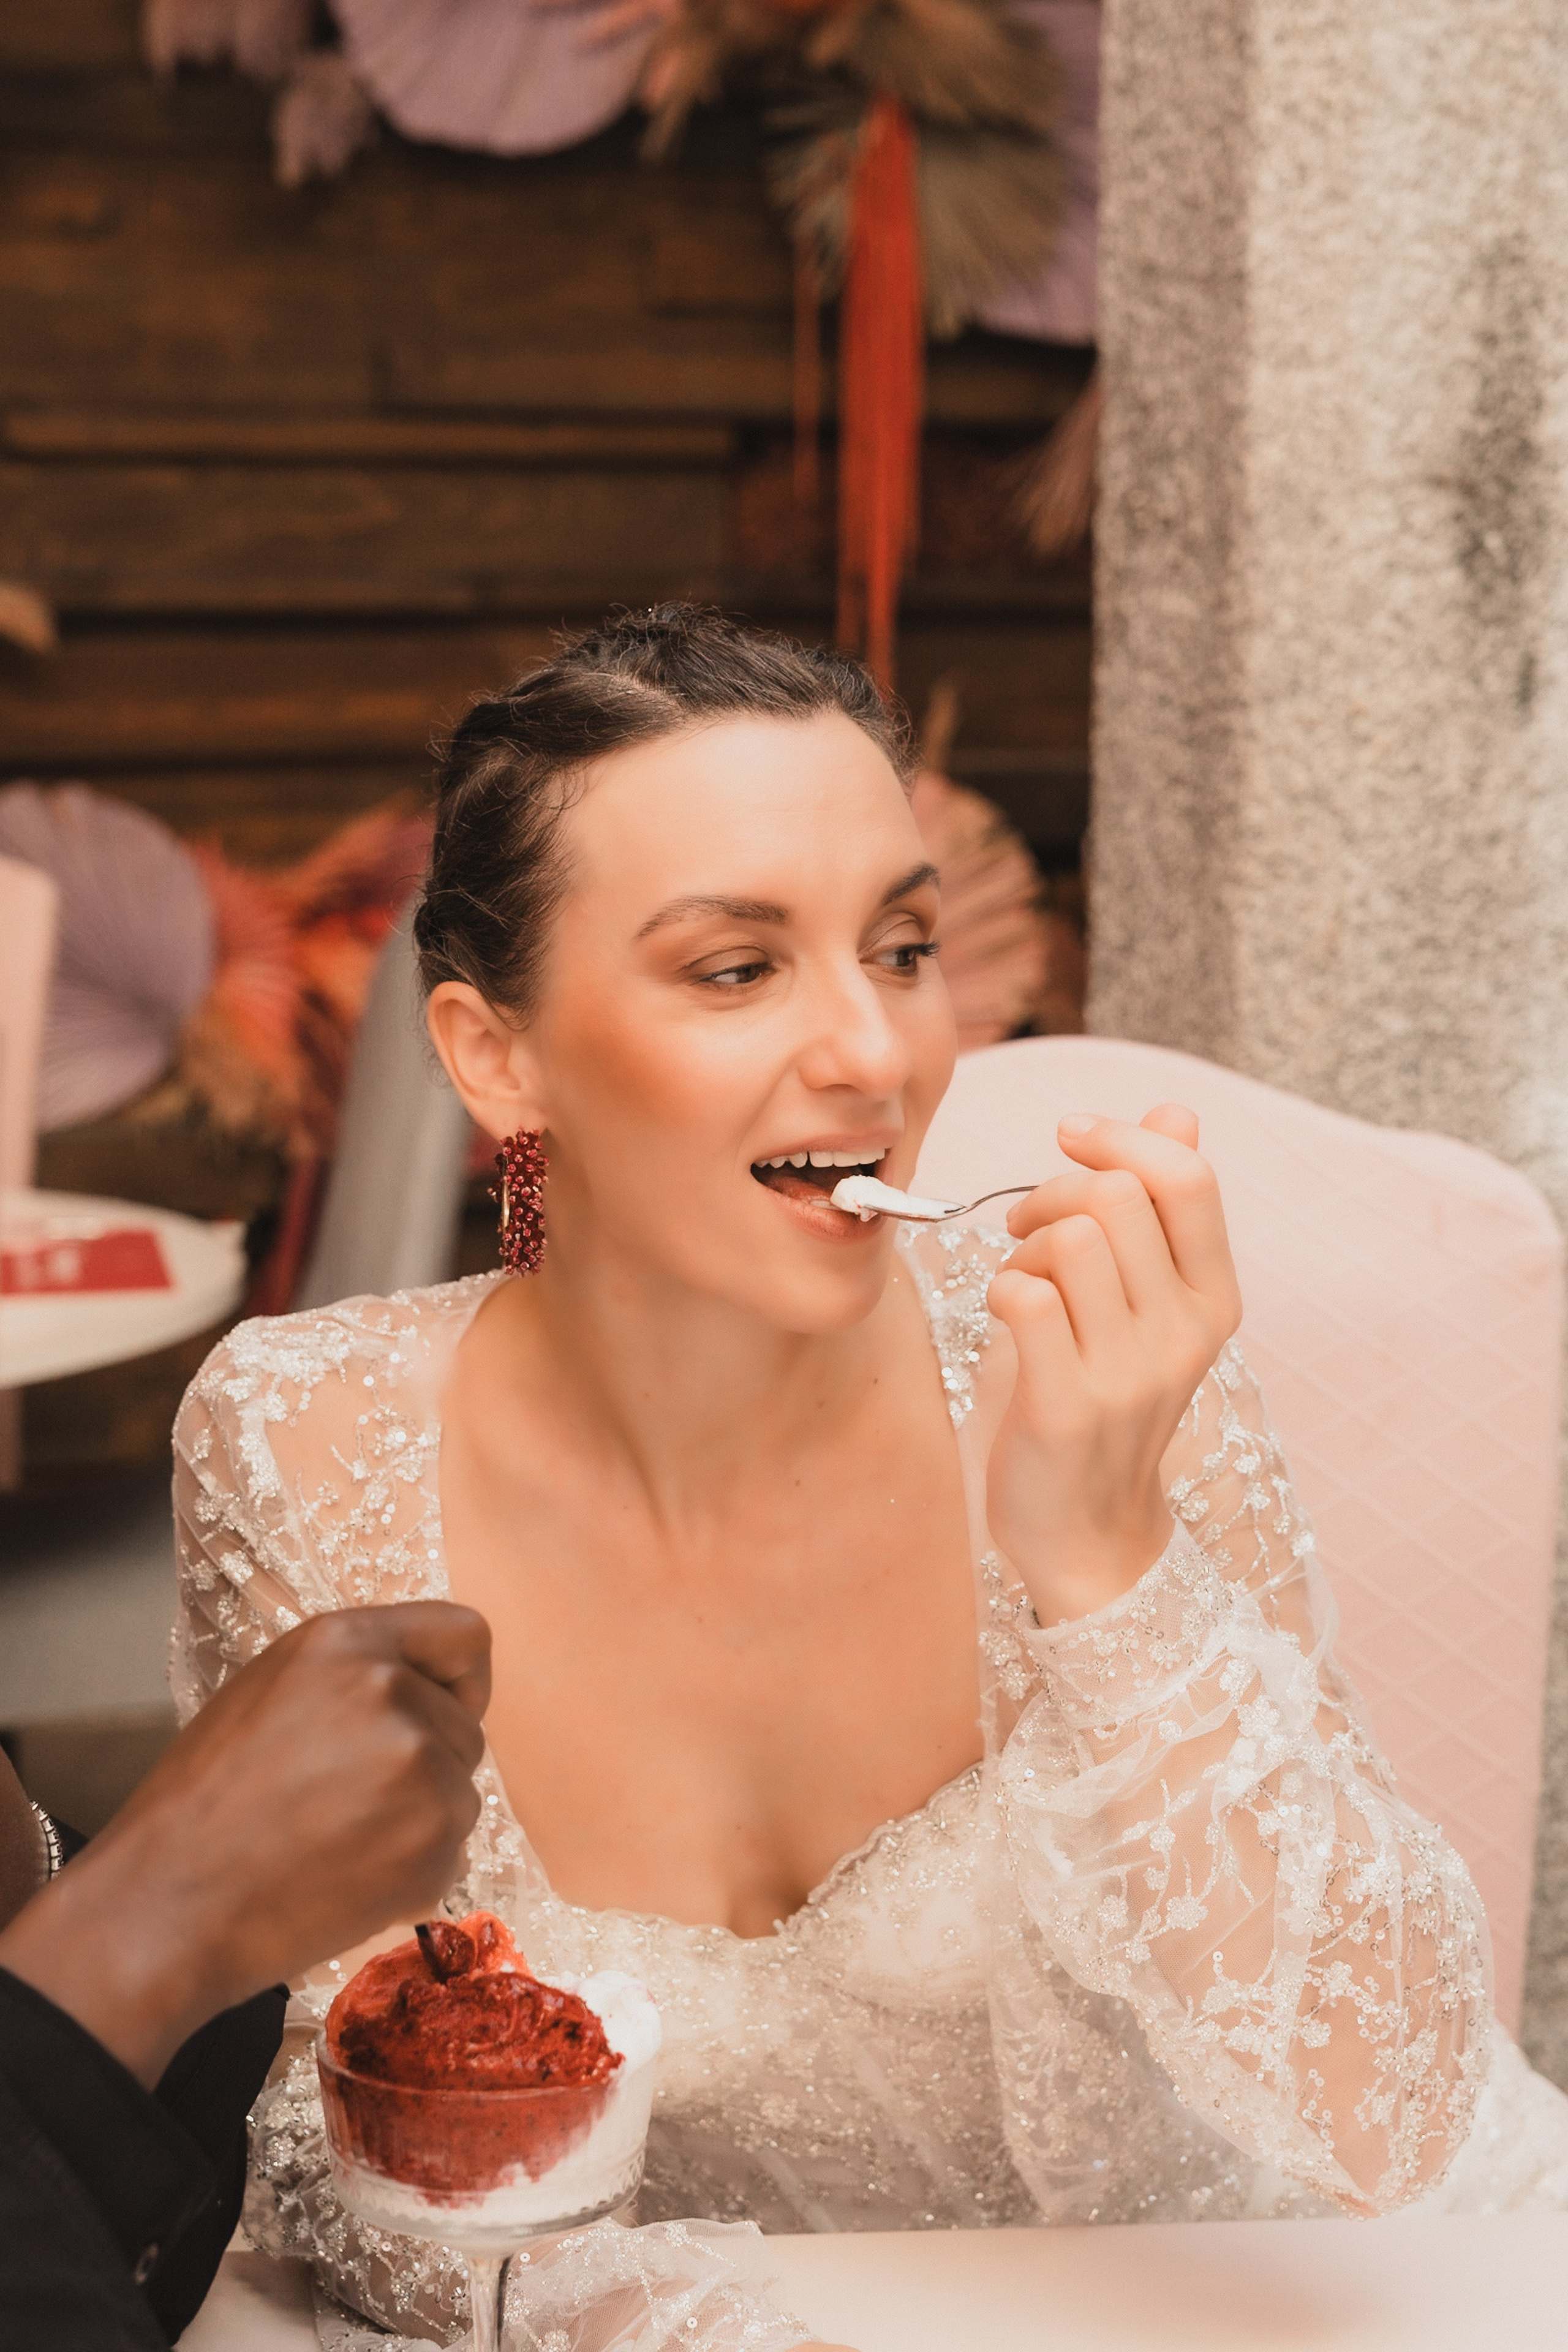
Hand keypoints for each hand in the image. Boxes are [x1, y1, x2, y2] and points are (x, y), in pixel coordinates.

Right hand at [0, 1602, 490, 2085]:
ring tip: (339, 1840)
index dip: (462, 1679)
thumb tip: (424, 1690)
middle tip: (353, 1798)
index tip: (443, 1709)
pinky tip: (347, 1877)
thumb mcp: (272, 1691)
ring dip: (419, 1819)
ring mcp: (421, 1771)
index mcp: (348, 1643)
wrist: (170, 1903)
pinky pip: (452, 1852)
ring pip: (459, 1793)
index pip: (465, 1635)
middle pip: (464, 1726)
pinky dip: (414, 1869)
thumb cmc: (205, 1799)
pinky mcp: (433, 1845)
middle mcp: (394, 1694)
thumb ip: (355, 1675)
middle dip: (428, 1761)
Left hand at [984, 1105, 1241, 1624]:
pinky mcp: (1068, 1405)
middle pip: (1116, 1195)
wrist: (1087, 1528)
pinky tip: (1004, 1317)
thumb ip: (1165, 1210)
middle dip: (1054, 1190)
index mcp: (1215, 1300)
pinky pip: (1025, 1298)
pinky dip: (1000, 1290)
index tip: (1070, 1136)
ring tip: (1022, 1279)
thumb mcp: (1152, 1304)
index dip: (1122, 1137)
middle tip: (1027, 1228)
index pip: (1188, 1178)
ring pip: (1071, 1239)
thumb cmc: (1107, 1397)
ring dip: (1026, 1246)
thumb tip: (1177, 1112)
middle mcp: (1185, 1333)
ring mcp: (1130, 1373)